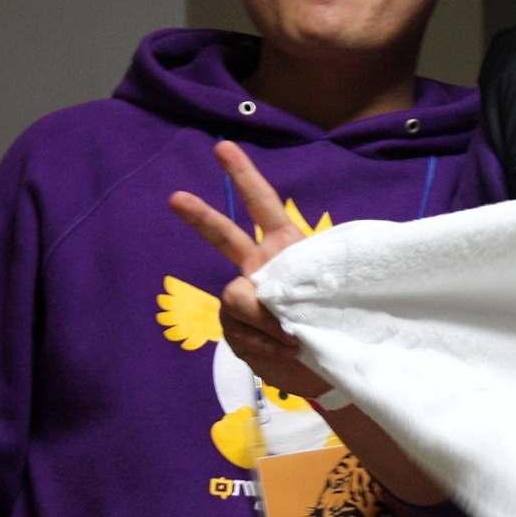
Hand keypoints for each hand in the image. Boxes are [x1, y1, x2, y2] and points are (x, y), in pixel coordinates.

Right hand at [169, 140, 447, 505]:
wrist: (333, 369)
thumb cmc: (340, 322)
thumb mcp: (333, 294)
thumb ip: (297, 285)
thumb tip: (258, 298)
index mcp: (288, 248)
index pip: (264, 205)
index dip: (244, 176)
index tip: (223, 147)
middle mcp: (260, 268)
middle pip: (225, 237)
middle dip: (200, 217)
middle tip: (175, 197)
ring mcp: (244, 300)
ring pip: (237, 297)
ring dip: (264, 318)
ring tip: (292, 336)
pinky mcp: (237, 330)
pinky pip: (240, 329)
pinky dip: (264, 342)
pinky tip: (282, 350)